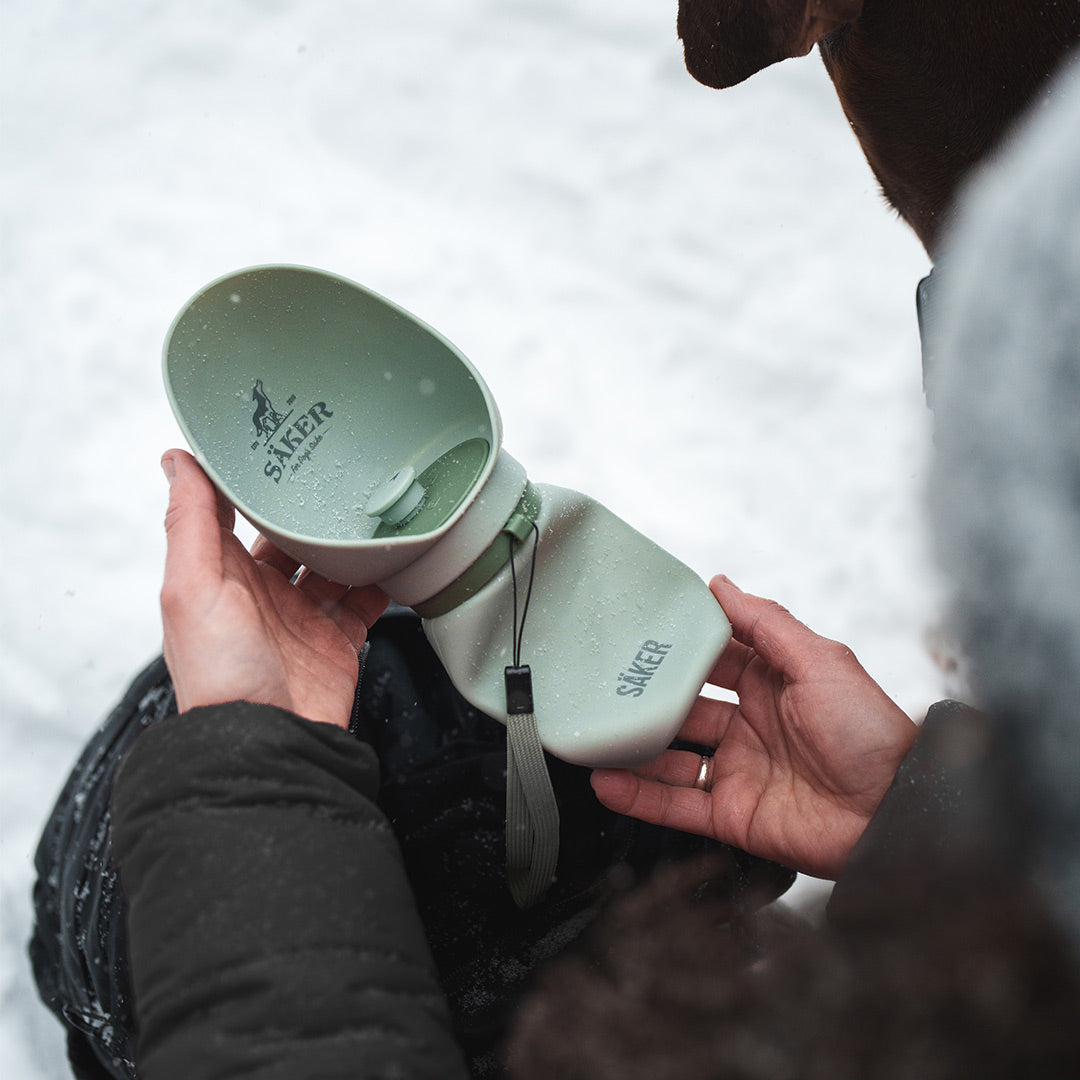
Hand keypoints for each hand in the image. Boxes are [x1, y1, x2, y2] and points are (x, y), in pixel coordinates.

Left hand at [159, 449, 388, 727]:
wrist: (269, 742)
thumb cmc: (219, 675)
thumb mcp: (192, 588)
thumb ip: (188, 523)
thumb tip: (176, 460)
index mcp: (220, 576)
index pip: (235, 515)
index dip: (251, 481)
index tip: (273, 440)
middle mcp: (261, 594)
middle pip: (290, 536)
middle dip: (311, 507)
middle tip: (340, 466)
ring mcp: (302, 618)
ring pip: (332, 564)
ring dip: (350, 539)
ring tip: (375, 505)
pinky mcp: (337, 641)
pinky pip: (365, 600)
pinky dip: (381, 579)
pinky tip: (395, 555)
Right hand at [591, 576, 917, 877]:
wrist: (895, 814)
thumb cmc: (872, 733)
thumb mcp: (821, 662)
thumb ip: (766, 623)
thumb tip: (720, 583)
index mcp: (771, 683)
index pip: (712, 659)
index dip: (678, 648)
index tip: (637, 633)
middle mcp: (751, 725)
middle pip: (683, 708)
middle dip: (645, 698)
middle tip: (603, 685)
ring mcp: (739, 771)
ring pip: (671, 757)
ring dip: (633, 748)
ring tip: (593, 735)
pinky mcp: (733, 815)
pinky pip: (677, 805)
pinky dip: (639, 796)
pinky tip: (607, 781)